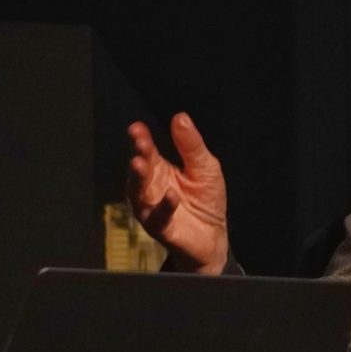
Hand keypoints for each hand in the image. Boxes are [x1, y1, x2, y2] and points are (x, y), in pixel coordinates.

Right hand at [126, 113, 228, 273]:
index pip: (147, 151)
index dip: (141, 139)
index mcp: (160, 169)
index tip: (137, 127)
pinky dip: (164, 206)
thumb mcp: (205, 166)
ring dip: (140, 178)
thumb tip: (180, 117)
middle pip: (140, 170)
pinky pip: (159, 217)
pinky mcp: (162, 228)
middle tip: (140, 144)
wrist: (213, 234)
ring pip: (139, 193)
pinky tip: (171, 195)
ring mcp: (152, 208)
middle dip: (139, 156)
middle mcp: (150, 187)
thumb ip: (191, 145)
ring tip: (141, 163)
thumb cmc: (205, 198)